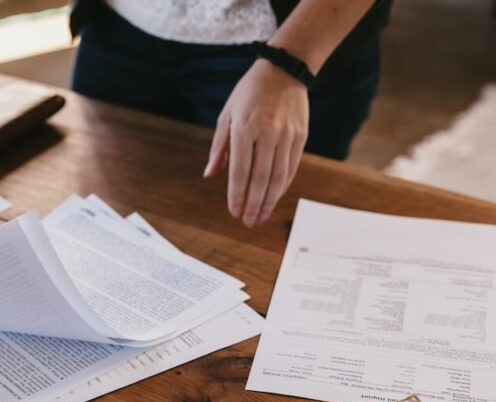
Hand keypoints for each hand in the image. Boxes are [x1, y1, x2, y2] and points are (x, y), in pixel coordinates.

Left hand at [204, 59, 308, 226]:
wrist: (285, 70)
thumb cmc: (248, 94)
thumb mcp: (226, 115)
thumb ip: (219, 147)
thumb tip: (210, 174)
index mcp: (245, 128)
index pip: (240, 170)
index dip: (237, 194)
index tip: (234, 211)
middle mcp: (267, 133)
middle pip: (260, 178)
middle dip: (253, 204)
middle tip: (247, 222)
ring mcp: (287, 135)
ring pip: (278, 177)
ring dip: (269, 201)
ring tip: (260, 217)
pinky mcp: (300, 137)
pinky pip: (291, 167)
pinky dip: (282, 186)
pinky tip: (274, 198)